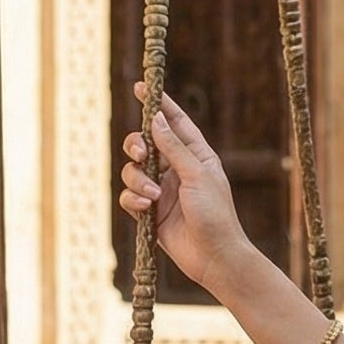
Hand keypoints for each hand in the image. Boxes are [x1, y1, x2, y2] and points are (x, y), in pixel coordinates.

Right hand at [118, 85, 248, 295]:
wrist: (214, 257)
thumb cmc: (215, 214)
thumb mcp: (196, 175)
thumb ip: (174, 148)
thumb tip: (155, 119)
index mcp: (195, 155)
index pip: (174, 123)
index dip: (158, 104)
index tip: (141, 86)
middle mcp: (176, 169)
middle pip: (144, 144)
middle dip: (137, 145)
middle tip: (142, 154)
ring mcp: (162, 190)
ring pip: (132, 171)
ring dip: (138, 180)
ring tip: (154, 196)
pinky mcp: (150, 211)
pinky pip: (129, 196)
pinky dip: (133, 199)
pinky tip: (145, 207)